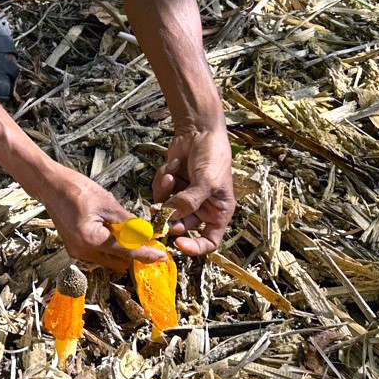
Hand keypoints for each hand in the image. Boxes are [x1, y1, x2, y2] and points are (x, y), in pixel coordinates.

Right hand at [36, 164, 165, 272]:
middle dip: (133, 253)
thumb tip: (146, 234)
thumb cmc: (77, 189)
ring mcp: (77, 251)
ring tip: (124, 229)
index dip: (146, 254)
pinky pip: (98, 253)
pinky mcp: (74, 247)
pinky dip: (109, 246)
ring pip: (108, 259)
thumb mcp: (107, 203)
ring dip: (121, 250)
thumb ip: (128, 222)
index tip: (162, 257)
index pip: (126, 253)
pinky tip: (110, 229)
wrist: (50, 185)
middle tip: (146, 238)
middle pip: (118, 262)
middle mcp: (83, 252)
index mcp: (92, 240)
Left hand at [153, 127, 235, 254]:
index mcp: (219, 212)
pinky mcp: (172, 187)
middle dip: (170, 217)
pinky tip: (171, 168)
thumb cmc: (213, 156)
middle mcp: (202, 208)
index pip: (209, 241)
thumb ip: (190, 202)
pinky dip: (162, 182)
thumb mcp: (206, 181)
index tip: (178, 243)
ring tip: (171, 176)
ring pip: (166, 210)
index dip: (195, 247)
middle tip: (160, 210)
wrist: (199, 131)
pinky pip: (159, 194)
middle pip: (181, 226)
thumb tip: (170, 218)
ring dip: (165, 195)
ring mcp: (185, 198)